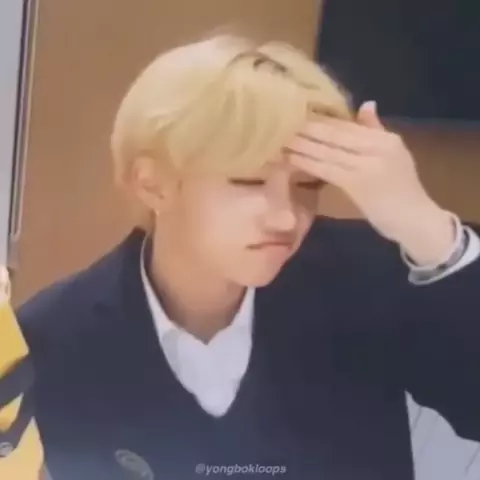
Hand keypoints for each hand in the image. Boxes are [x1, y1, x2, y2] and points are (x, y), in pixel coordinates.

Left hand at [286, 101, 455, 264]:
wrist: (416, 220)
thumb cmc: (403, 191)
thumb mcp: (394, 155)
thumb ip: (376, 131)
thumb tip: (366, 104)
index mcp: (385, 139)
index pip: (347, 124)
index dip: (320, 119)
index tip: (297, 114)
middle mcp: (377, 147)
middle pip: (335, 133)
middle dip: (306, 128)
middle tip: (281, 121)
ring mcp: (367, 165)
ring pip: (327, 150)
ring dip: (301, 144)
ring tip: (280, 137)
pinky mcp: (356, 184)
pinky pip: (326, 169)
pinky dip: (307, 162)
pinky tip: (290, 157)